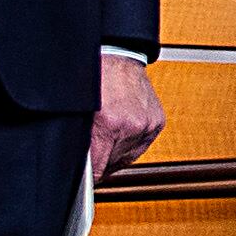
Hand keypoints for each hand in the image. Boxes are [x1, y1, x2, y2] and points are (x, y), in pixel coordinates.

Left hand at [92, 51, 163, 178]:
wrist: (117, 55)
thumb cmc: (94, 78)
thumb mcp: (78, 111)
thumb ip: (80, 141)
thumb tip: (81, 167)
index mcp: (108, 123)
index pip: (98, 169)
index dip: (89, 175)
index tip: (85, 179)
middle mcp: (131, 125)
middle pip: (112, 164)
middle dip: (101, 158)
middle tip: (94, 145)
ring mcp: (146, 124)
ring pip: (127, 156)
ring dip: (116, 150)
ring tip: (108, 132)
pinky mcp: (157, 122)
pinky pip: (141, 145)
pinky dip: (131, 140)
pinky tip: (122, 127)